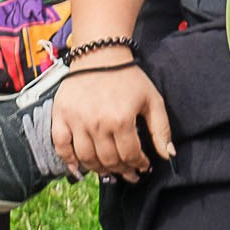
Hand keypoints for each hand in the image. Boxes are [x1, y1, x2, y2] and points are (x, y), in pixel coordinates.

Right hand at [52, 62, 174, 181]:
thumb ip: (161, 129)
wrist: (99, 55)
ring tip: (110, 171)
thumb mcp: (152, 99)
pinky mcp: (60, 117)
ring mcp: (76, 121)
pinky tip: (79, 169)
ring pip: (87, 158)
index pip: (131, 155)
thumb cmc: (127, 76)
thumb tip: (168, 155)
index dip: (139, 164)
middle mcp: (97, 124)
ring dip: (100, 170)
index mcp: (121, 119)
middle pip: (109, 160)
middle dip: (123, 170)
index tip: (143, 166)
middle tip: (129, 173)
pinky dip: (69, 161)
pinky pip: (61, 147)